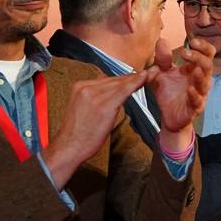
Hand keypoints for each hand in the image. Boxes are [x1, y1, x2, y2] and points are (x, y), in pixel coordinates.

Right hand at [44, 72, 153, 187]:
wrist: (69, 147)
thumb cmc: (78, 133)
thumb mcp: (83, 108)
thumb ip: (95, 97)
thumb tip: (111, 91)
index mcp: (79, 87)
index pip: (107, 79)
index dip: (124, 78)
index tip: (137, 76)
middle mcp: (86, 87)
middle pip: (114, 80)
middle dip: (132, 78)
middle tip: (149, 73)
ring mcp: (94, 95)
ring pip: (120, 84)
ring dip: (136, 79)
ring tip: (150, 75)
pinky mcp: (104, 105)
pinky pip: (123, 91)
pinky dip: (135, 84)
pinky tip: (144, 79)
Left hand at [150, 37, 214, 149]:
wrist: (168, 115)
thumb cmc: (169, 92)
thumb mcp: (162, 73)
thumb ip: (162, 59)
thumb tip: (161, 41)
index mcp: (195, 69)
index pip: (207, 53)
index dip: (203, 46)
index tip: (192, 41)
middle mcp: (200, 80)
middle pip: (208, 65)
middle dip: (199, 57)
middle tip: (184, 52)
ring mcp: (200, 94)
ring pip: (205, 83)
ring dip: (200, 76)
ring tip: (193, 69)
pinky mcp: (195, 108)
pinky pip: (198, 101)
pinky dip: (195, 95)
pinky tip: (190, 90)